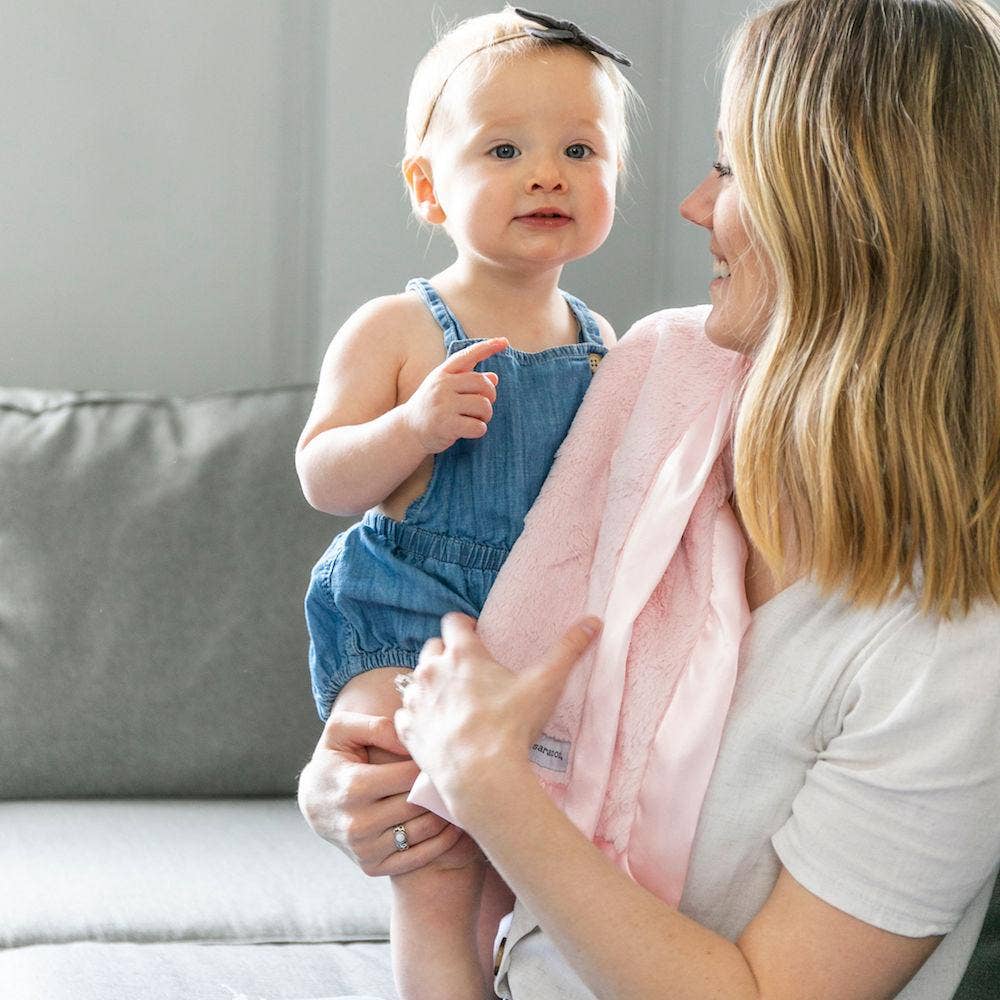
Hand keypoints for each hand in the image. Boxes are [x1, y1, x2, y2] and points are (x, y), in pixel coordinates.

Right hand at [297, 710, 464, 875]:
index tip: (443, 754)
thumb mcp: (343, 730)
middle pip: (419, 803)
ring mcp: (365, 849)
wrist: (314, 802)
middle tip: (461, 774)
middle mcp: (358, 823)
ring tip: (459, 795)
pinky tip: (453, 822)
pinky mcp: (373, 867)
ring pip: (425, 830)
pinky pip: (420, 857)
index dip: (429, 763)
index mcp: (353, 787)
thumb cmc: (334, 758)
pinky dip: (444, 840)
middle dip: (440, 788)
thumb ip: (377, 726)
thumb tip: (412, 742)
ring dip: (446, 813)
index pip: (410, 775)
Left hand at [393, 613, 600, 826]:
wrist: (480, 776)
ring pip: (416, 680)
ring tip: (453, 703)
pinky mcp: (406, 729)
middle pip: (433, 648)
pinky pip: (405, 714)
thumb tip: (594, 621)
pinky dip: (417, 717)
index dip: (465, 626)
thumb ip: (568, 650)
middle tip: (469, 674)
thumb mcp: (545, 684)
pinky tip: (436, 727)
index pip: (454, 621)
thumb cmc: (512, 726)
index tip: (476, 637)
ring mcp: (415, 700)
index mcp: (462, 653)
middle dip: (448, 655)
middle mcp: (431, 669)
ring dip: (431, 685)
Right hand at [402, 338, 507, 453]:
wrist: (408, 430)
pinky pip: (478, 426)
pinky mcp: (446, 425)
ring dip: (486, 416)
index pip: (467, 356)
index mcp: (442, 373)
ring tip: (476, 420)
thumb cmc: (431, 408)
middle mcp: (442, 385)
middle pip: (483, 383)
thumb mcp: (445, 389)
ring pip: (483, 405)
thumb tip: (494, 377)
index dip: (487, 347)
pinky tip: (469, 431)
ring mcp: (443, 405)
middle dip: (490, 396)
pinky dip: (479, 430)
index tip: (505, 341)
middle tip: (483, 407)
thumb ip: (467, 382)